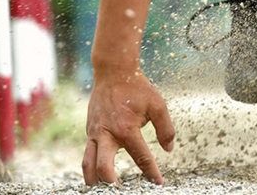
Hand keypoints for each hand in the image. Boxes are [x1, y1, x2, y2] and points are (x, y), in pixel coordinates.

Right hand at [82, 68, 174, 184]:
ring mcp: (94, 132)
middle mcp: (107, 133)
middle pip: (102, 167)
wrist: (113, 72)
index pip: (141, 158)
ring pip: (88, 163)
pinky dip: (92, 164)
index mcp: (126, 128)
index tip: (158, 184)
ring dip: (94, 179)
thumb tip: (168, 149)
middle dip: (111, 184)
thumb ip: (165, 128)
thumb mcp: (157, 105)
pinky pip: (88, 151)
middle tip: (122, 191)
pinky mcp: (89, 130)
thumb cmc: (137, 88)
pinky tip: (101, 170)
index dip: (151, 173)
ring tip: (103, 189)